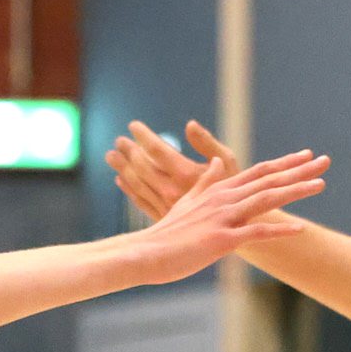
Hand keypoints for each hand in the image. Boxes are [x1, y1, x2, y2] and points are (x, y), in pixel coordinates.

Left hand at [105, 119, 233, 225]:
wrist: (238, 227)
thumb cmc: (237, 188)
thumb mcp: (229, 161)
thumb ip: (207, 142)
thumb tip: (189, 124)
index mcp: (187, 174)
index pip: (157, 150)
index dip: (143, 136)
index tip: (133, 125)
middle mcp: (173, 191)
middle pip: (142, 166)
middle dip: (129, 151)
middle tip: (119, 141)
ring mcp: (166, 206)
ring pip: (138, 184)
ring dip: (123, 168)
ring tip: (112, 156)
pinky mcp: (164, 218)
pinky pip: (141, 201)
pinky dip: (129, 189)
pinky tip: (121, 179)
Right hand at [124, 146, 323, 281]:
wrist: (146, 253)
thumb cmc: (167, 233)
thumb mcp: (186, 202)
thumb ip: (203, 182)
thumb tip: (214, 164)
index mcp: (218, 190)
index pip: (258, 171)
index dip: (284, 163)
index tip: (306, 155)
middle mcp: (224, 199)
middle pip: (268, 180)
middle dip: (298, 171)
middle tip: (324, 161)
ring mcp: (224, 218)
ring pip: (266, 199)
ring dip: (295, 191)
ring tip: (320, 185)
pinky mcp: (221, 240)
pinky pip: (257, 232)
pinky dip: (280, 230)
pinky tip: (301, 228)